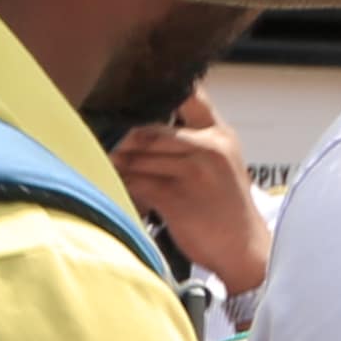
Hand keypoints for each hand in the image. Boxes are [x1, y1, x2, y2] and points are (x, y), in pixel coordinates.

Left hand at [115, 87, 271, 302]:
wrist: (244, 247)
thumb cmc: (223, 205)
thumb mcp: (218, 162)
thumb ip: (188, 140)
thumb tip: (135, 125)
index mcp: (219, 134)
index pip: (189, 97)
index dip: (156, 92)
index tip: (127, 97)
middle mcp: (209, 148)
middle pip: (149, 130)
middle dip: (120, 137)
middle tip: (97, 139)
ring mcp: (194, 172)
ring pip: (138, 156)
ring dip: (116, 162)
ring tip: (102, 164)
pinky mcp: (177, 197)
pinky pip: (135, 182)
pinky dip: (120, 184)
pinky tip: (115, 186)